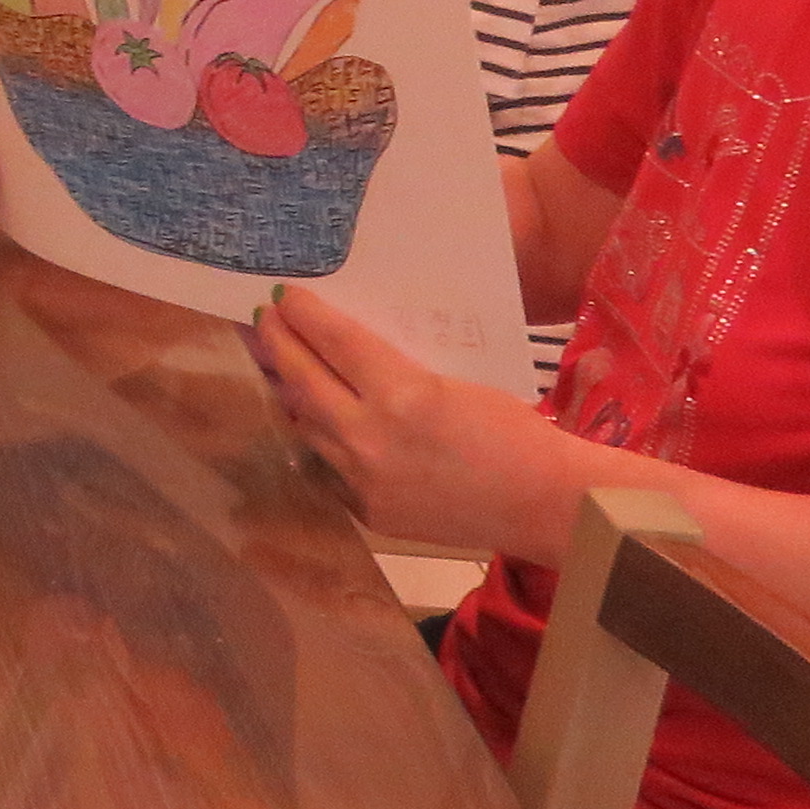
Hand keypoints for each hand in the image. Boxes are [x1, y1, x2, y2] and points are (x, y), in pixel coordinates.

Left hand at [248, 287, 595, 556]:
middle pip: (302, 380)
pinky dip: (320, 441)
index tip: (284, 295)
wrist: (547, 505)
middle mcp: (370, 437)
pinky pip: (327, 468)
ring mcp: (363, 481)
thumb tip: (346, 353)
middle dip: (278, 344)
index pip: (334, 341)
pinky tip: (315, 421)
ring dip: (292, 393)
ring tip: (280, 366)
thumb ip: (394, 370)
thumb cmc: (514, 432)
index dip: (303, 314)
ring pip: (306, 426)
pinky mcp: (367, 513)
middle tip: (263, 320)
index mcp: (401, 394)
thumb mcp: (453, 381)